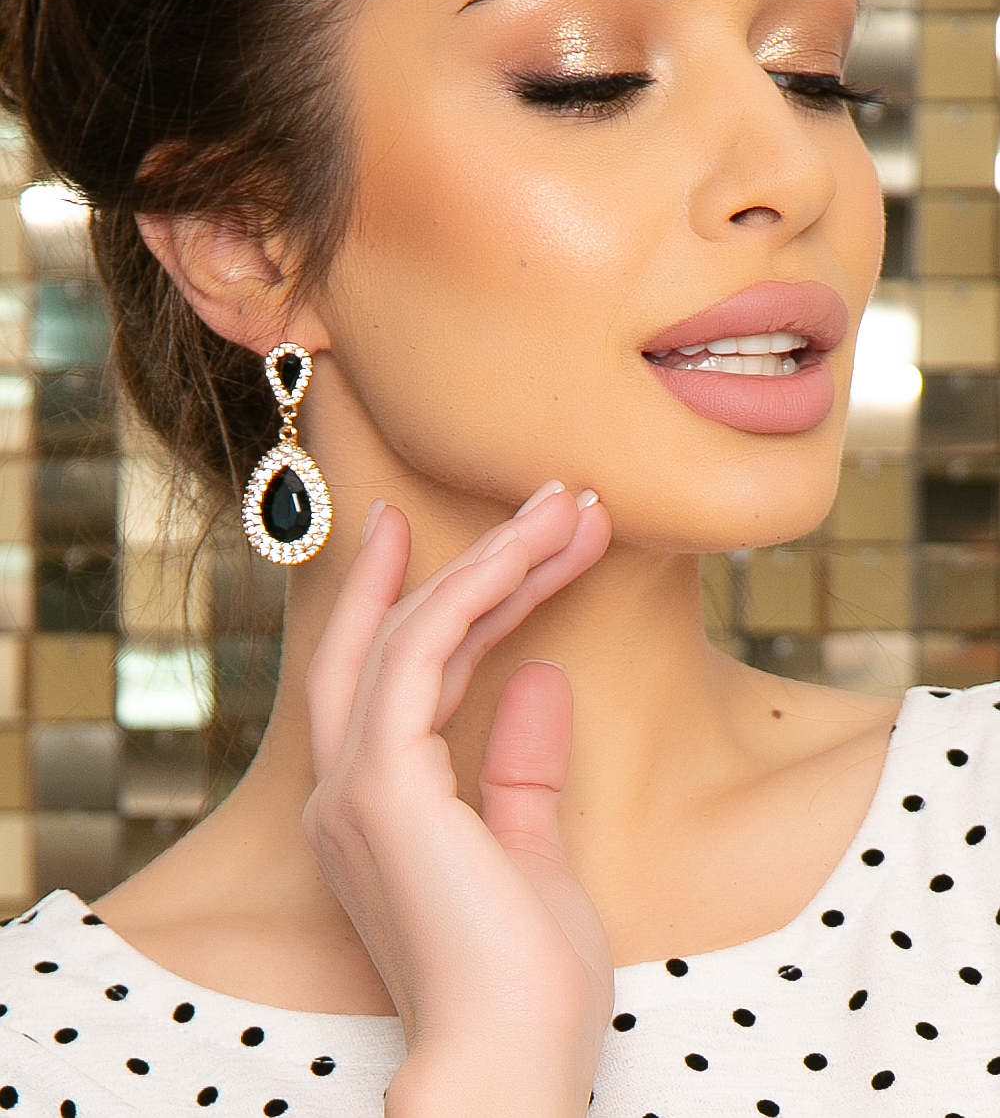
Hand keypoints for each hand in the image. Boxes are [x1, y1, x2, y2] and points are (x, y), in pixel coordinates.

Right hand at [302, 484, 613, 1117]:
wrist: (507, 1072)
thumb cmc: (524, 990)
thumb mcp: (532, 860)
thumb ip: (522, 772)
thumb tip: (538, 679)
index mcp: (376, 813)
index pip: (394, 679)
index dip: (420, 598)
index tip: (439, 530)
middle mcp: (349, 790)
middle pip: (393, 640)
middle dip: (464, 560)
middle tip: (537, 499)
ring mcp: (359, 786)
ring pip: (412, 632)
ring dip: (492, 560)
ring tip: (562, 507)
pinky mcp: (387, 784)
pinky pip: (424, 655)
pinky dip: (477, 591)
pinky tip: (532, 552)